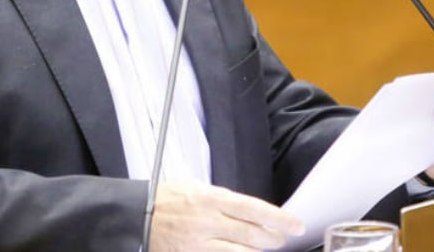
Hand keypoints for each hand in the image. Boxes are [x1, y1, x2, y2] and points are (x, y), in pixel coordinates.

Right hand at [149, 181, 304, 251]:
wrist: (137, 217)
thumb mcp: (195, 188)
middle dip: (274, 238)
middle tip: (282, 238)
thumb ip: (222, 200)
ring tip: (264, 247)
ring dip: (258, 251)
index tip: (295, 225)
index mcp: (211, 199)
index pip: (255, 210)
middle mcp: (208, 222)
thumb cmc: (165, 199)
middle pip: (254, 235)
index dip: (280, 219)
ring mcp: (201, 244)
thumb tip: (248, 210)